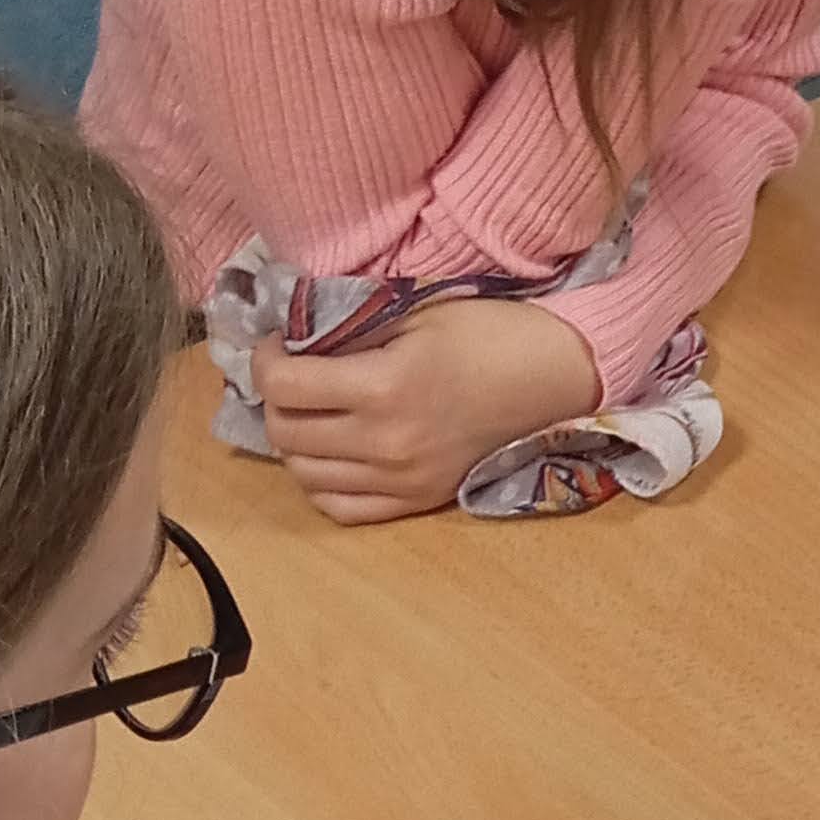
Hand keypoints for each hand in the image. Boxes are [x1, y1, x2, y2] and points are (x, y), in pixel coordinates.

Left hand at [257, 298, 603, 524]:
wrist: (554, 376)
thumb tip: (290, 336)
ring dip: (295, 440)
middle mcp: (387, 442)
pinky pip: (339, 508)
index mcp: (386, 386)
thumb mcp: (414, 311)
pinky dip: (322, 482)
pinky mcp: (418, 499)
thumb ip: (348, 327)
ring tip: (313, 413)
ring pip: (304, 473)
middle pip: (285, 432)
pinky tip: (334, 453)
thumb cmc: (488, 332)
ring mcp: (402, 478)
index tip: (279, 344)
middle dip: (276, 399)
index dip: (266, 359)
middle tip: (294, 376)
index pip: (283, 385)